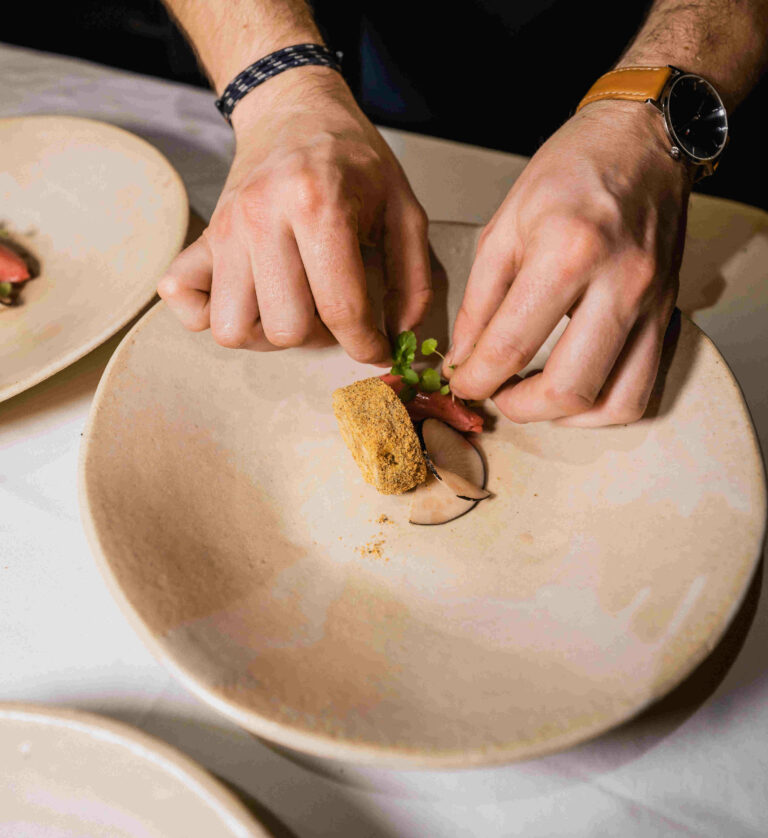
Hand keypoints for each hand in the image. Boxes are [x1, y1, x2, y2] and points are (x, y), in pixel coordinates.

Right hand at [158, 67, 430, 362]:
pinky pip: (185, 304)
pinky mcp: (203, 237)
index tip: (374, 349)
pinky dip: (211, 315)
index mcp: (318, 205)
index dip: (366, 345)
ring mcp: (224, 229)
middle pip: (285, 329)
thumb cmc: (351, 159)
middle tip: (332, 312)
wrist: (293, 108)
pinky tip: (247, 298)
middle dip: (318, 337)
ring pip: (234, 329)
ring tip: (291, 307)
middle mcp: (262, 218)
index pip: (340, 309)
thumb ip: (414, 275)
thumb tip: (401, 334)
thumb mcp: (403, 207)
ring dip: (267, 334)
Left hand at [445, 100, 690, 425]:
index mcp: (567, 252)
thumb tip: (463, 357)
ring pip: (613, 404)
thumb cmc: (572, 171)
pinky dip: (602, 407)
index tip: (461, 382)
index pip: (511, 345)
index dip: (476, 378)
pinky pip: (642, 389)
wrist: (642, 141)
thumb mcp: (504, 226)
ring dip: (564, 417)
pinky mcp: (667, 314)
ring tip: (533, 396)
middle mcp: (619, 283)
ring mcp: (651, 303)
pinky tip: (573, 389)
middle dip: (518, 408)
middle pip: (569, 389)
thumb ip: (479, 300)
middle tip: (496, 393)